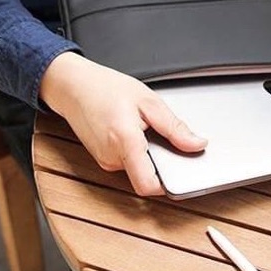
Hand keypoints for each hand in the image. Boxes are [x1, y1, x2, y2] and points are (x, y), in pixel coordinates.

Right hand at [39, 52, 206, 195]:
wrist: (73, 86)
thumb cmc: (105, 88)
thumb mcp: (148, 101)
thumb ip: (174, 127)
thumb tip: (197, 144)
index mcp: (125, 142)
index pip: (148, 185)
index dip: (169, 185)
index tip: (183, 173)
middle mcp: (112, 158)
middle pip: (147, 176)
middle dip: (161, 161)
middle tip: (161, 135)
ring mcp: (105, 161)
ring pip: (138, 169)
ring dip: (147, 154)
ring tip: (142, 127)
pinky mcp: (102, 160)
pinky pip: (127, 163)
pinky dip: (136, 151)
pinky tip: (132, 131)